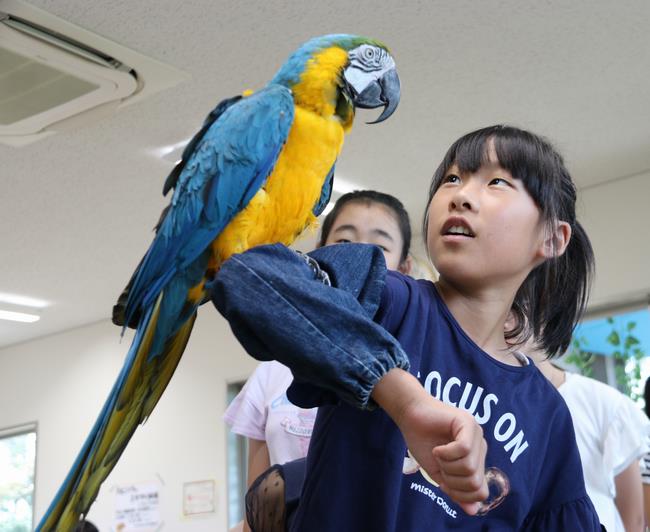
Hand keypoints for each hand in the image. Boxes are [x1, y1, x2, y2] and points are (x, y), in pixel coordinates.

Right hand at [372, 369, 488, 514]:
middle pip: (475, 482)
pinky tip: (438, 447)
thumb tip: (473, 511)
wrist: (410, 417)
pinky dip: (445, 453)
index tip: (443, 480)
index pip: (481, 491)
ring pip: (469, 467)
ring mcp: (476, 434)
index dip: (459, 493)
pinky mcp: (468, 422)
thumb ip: (456, 491)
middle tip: (439, 465)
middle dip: (452, 480)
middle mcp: (481, 447)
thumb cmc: (423, 442)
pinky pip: (463, 449)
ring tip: (438, 453)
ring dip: (447, 465)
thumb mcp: (439, 473)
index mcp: (476, 460)